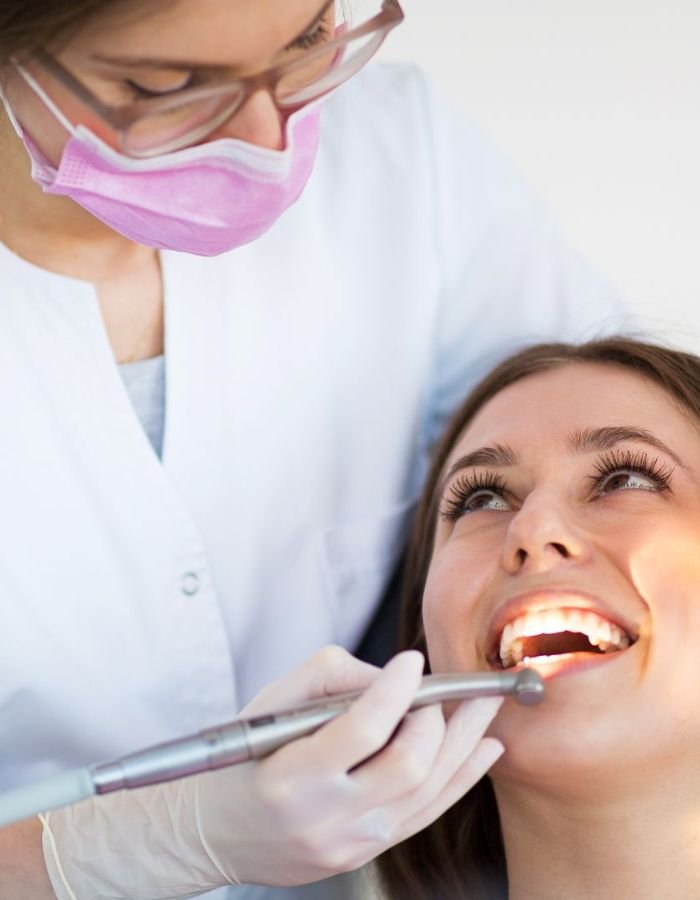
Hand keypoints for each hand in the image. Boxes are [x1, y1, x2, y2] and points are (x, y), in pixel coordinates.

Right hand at [195, 646, 503, 885]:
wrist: (219, 832)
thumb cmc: (245, 758)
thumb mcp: (272, 703)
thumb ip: (333, 679)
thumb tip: (394, 679)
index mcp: (292, 777)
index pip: (362, 729)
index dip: (396, 690)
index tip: (412, 660)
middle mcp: (326, 818)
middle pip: (408, 764)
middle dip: (439, 718)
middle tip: (448, 688)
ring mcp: (351, 842)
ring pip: (428, 790)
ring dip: (464, 742)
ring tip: (485, 706)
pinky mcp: (368, 852)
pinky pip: (428, 813)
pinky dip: (462, 777)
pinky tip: (483, 749)